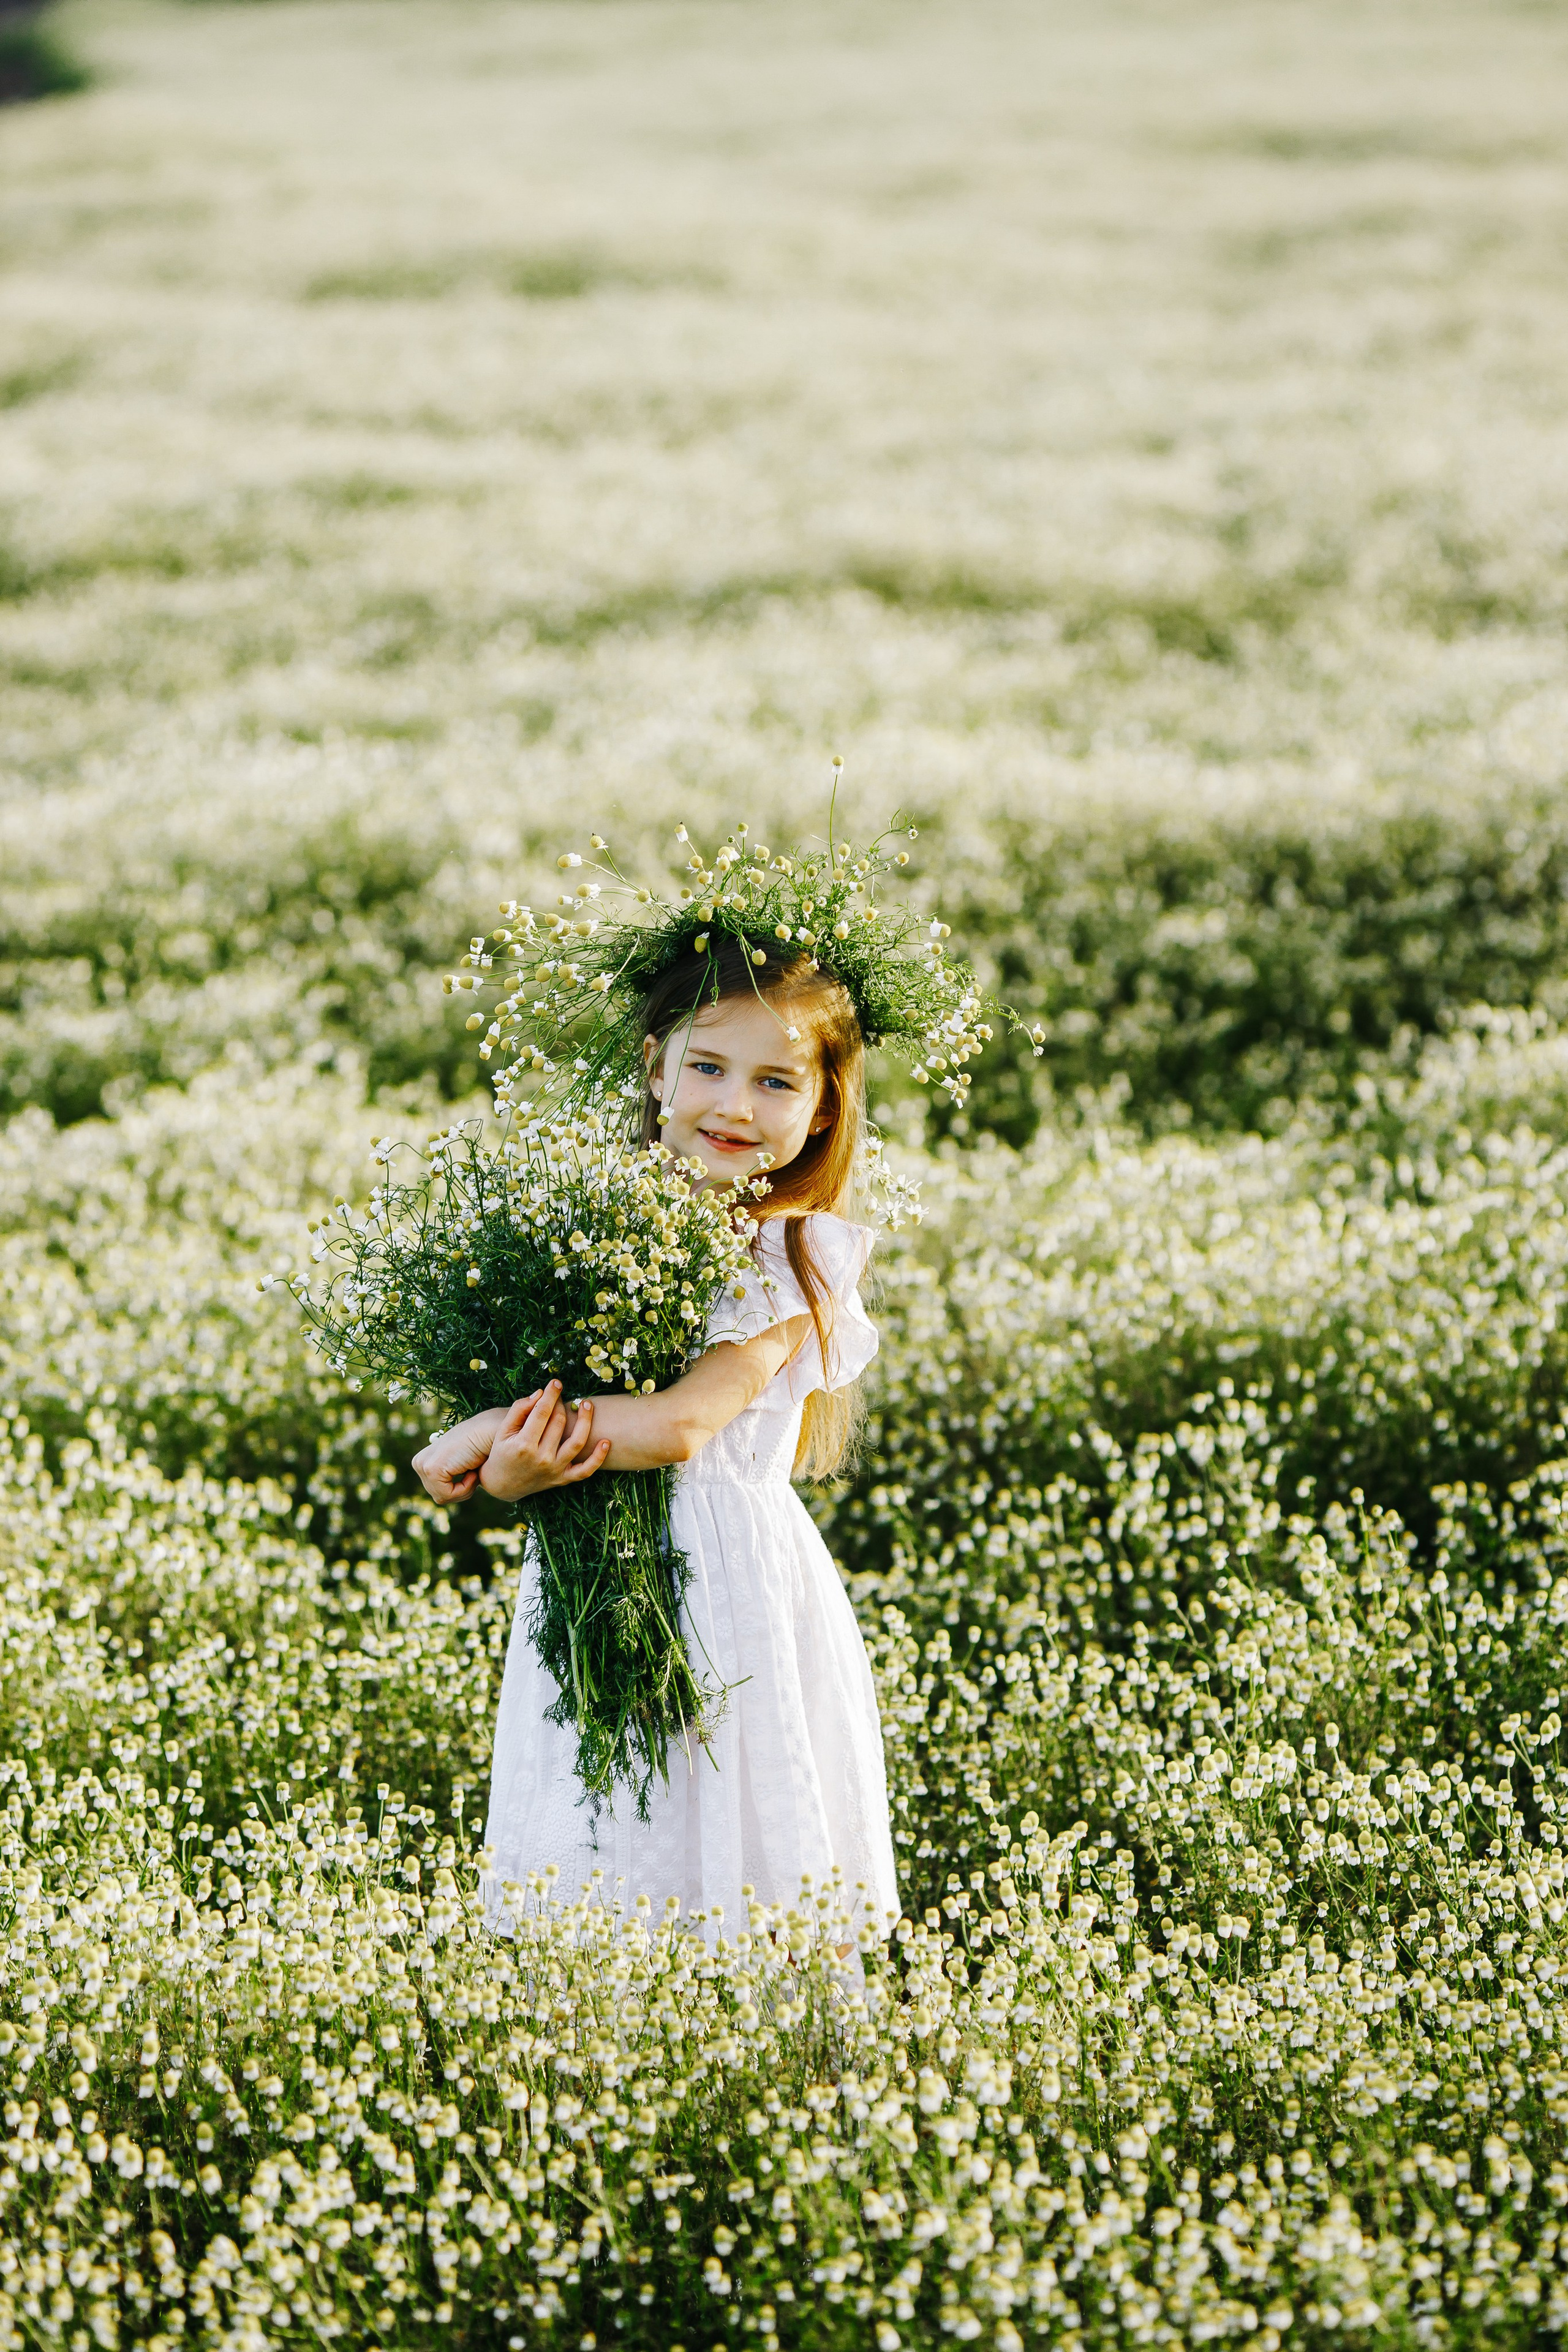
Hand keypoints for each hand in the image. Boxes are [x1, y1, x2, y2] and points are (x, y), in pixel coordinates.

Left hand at [411, 1405, 510, 1503]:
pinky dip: (465, 1487)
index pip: (438, 1491)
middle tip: (473, 1469)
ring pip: (443, 1497)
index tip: (470, 1469)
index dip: (459, 1487)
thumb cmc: (481, 1447)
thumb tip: (450, 1493)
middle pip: (439, 1496)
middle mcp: (419, 1462)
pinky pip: (448, 1494)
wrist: (491, 1432)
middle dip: (461, 1489)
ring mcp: (422, 1465)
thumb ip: (451, 1476)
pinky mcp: (431, 1469)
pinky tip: (472, 1470)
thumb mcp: (462, 1464)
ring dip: (465, 1488)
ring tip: (473, 1469)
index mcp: (424, 1461)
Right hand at [479, 1381, 609, 1500]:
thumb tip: (540, 1393)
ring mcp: (554, 1470)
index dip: (551, 1395)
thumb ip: (519, 1409)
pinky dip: (598, 1458)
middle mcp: (541, 1458)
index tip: (556, 1383)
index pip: (542, 1413)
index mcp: (523, 1444)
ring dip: (585, 1421)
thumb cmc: (503, 1451)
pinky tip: (606, 1441)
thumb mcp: (503, 1430)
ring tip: (587, 1404)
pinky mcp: (563, 1479)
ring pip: (576, 1442)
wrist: (503, 1484)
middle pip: (559, 1423)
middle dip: (561, 1404)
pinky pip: (585, 1470)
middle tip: (560, 1396)